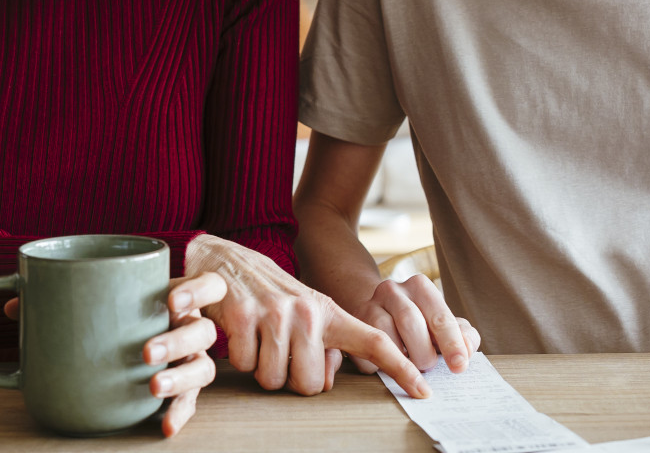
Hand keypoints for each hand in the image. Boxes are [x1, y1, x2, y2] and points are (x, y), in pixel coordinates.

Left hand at [3, 273, 225, 436]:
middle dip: (176, 341)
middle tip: (145, 352)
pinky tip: (164, 426)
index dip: (196, 291)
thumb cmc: (120, 314)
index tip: (170, 300)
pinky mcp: (185, 388)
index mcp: (177, 298)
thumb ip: (63, 299)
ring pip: (203, 367)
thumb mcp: (101, 301)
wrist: (137, 341)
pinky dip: (178, 414)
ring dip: (180, 378)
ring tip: (153, 386)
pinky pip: (191, 403)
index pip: (208, 286)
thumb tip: (12, 307)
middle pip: (202, 331)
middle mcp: (192, 327)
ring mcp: (192, 359)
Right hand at [186, 234, 431, 397]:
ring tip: (262, 340)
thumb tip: (327, 380)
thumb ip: (325, 344)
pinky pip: (246, 366)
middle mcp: (307, 312)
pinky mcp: (243, 316)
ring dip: (264, 369)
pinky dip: (240, 358)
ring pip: (275, 380)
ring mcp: (275, 313)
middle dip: (293, 379)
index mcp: (330, 313)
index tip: (424, 389)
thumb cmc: (272, 296)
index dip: (400, 368)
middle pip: (311, 385)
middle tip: (283, 353)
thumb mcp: (307, 313)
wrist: (226, 260)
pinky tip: (243, 333)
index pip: (373, 342)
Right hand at [349, 274, 479, 374]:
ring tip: (411, 367)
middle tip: (429, 367)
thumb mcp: (441, 323)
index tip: (459, 366)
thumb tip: (467, 350)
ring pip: (385, 337)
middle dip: (423, 353)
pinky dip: (380, 366)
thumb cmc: (418, 321)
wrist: (376, 310)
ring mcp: (368, 306)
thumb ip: (460, 334)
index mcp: (420, 286)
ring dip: (402, 361)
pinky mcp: (352, 326)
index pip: (439, 316)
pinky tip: (387, 367)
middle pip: (411, 324)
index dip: (451, 343)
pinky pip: (365, 351)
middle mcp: (392, 290)